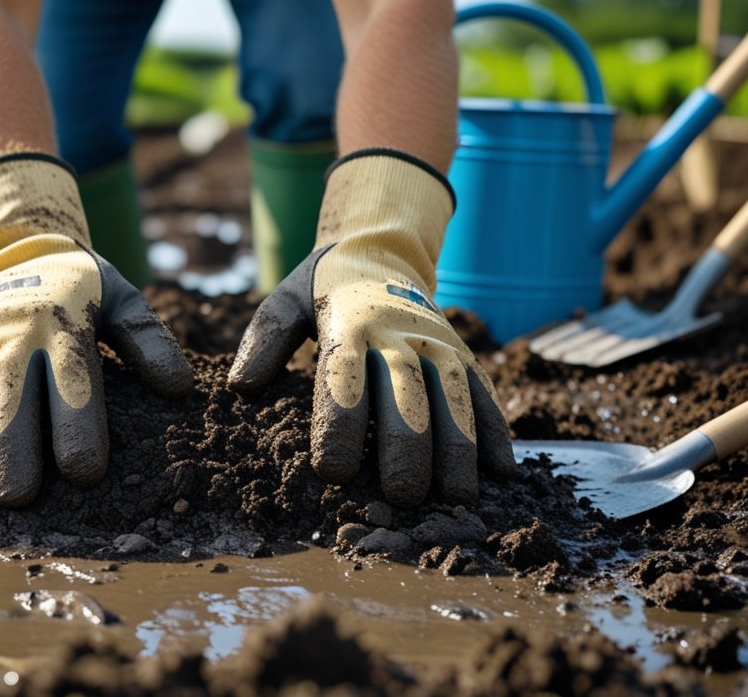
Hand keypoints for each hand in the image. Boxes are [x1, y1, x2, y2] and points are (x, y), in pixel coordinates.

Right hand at [0, 155, 192, 506]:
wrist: (25, 247)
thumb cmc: (85, 290)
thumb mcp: (124, 300)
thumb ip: (149, 341)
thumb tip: (179, 387)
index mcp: (65, 326)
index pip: (73, 380)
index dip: (78, 425)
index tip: (84, 472)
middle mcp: (16, 333)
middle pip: (11, 395)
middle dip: (11, 447)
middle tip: (15, 498)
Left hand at [228, 151, 515, 506]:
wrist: (383, 248)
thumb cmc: (323, 289)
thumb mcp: (284, 301)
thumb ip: (262, 341)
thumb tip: (241, 388)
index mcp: (348, 325)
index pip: (343, 377)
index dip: (338, 425)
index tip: (332, 471)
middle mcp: (398, 334)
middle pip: (406, 394)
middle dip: (406, 447)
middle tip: (402, 496)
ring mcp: (438, 344)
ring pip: (454, 397)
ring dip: (459, 448)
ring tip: (458, 498)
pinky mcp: (465, 354)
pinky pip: (485, 392)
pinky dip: (497, 430)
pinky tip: (505, 471)